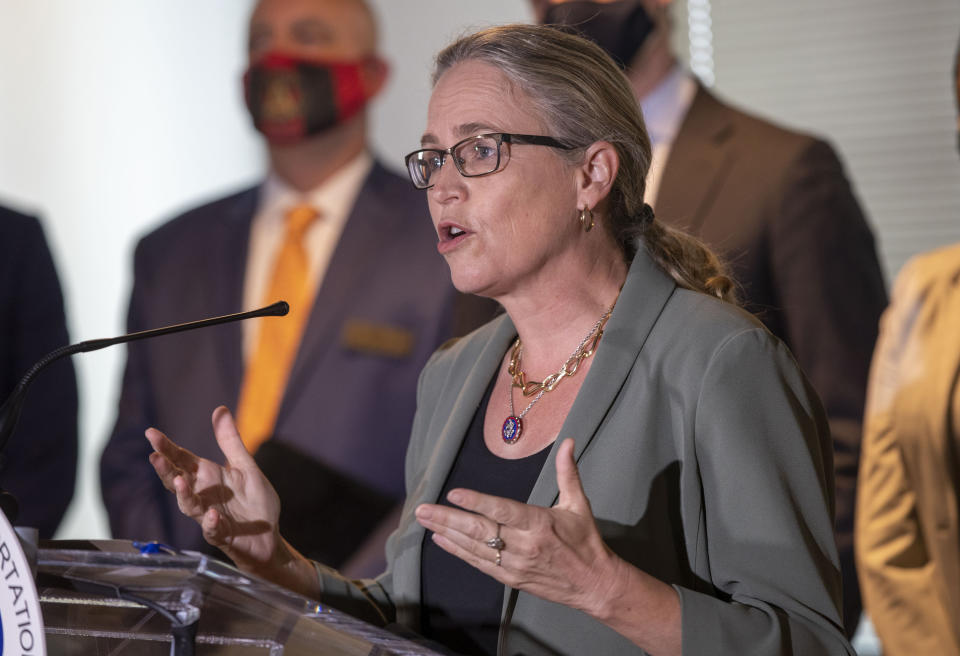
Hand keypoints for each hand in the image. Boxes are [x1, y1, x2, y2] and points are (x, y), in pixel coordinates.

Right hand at [146, 406, 283, 571]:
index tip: (151, 433)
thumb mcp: (245, 466)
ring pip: (189, 506)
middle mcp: (203, 495)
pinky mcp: (222, 534)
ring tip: (180, 482)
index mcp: (207, 477)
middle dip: (166, 470)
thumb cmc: (254, 502)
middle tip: (155, 457)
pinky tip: (213, 515)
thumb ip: (230, 441)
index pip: (182, 460)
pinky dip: (211, 523)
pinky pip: (212, 530)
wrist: (268, 536)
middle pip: (177, 481)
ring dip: (184, 495)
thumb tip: (219, 409)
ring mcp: (209, 516)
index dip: (167, 447)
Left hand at [413, 438, 620, 616]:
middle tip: (422, 509)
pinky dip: (457, 552)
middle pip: (480, 531)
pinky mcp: (510, 579)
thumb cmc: (585, 541)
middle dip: (448, 519)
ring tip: (424, 521)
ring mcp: (515, 565)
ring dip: (447, 533)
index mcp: (539, 524)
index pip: (503, 511)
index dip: (477, 502)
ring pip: (474, 548)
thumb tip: (567, 442)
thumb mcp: (578, 504)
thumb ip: (567, 472)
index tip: (454, 494)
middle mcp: (524, 546)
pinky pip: (479, 564)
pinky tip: (440, 540)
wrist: (594, 584)